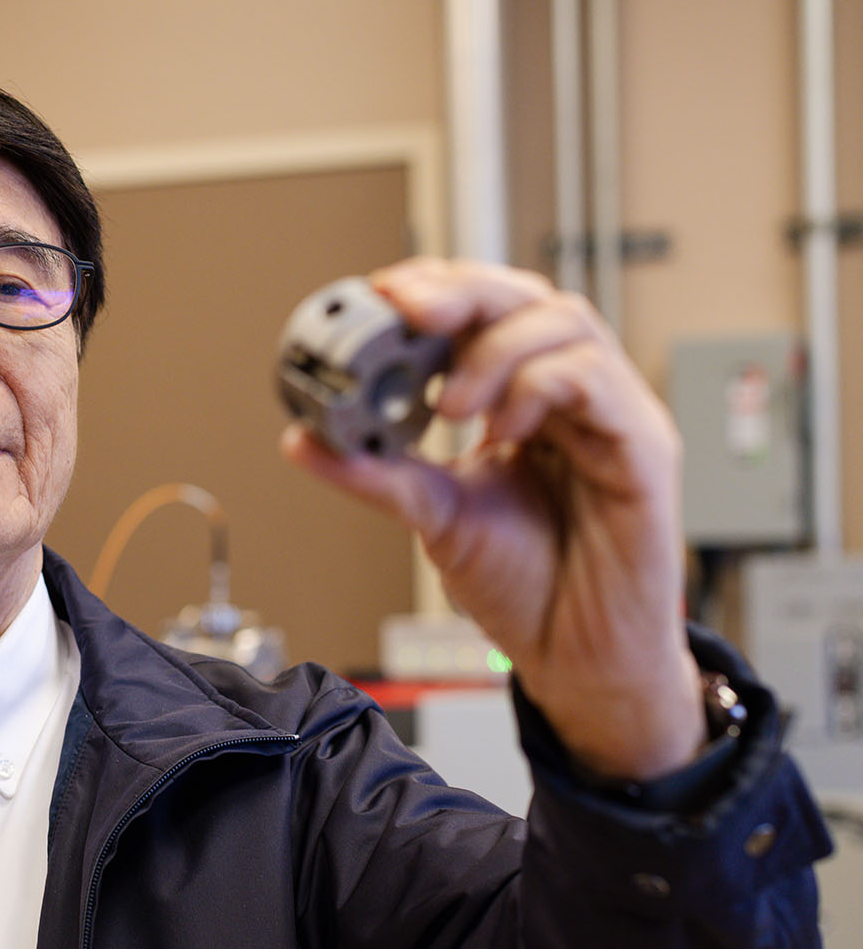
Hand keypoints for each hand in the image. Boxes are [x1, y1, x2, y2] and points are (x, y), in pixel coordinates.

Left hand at [281, 257, 704, 781]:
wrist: (578, 660)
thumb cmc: (528, 587)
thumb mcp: (433, 515)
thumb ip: (376, 473)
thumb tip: (303, 438)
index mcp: (525, 401)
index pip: (487, 313)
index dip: (438, 288)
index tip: (383, 293)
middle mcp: (572, 397)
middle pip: (528, 298)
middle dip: (461, 292)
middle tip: (407, 309)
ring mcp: (612, 416)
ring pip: (565, 322)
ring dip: (493, 348)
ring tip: (447, 403)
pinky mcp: (643, 448)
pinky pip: (597, 380)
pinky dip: (539, 385)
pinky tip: (501, 424)